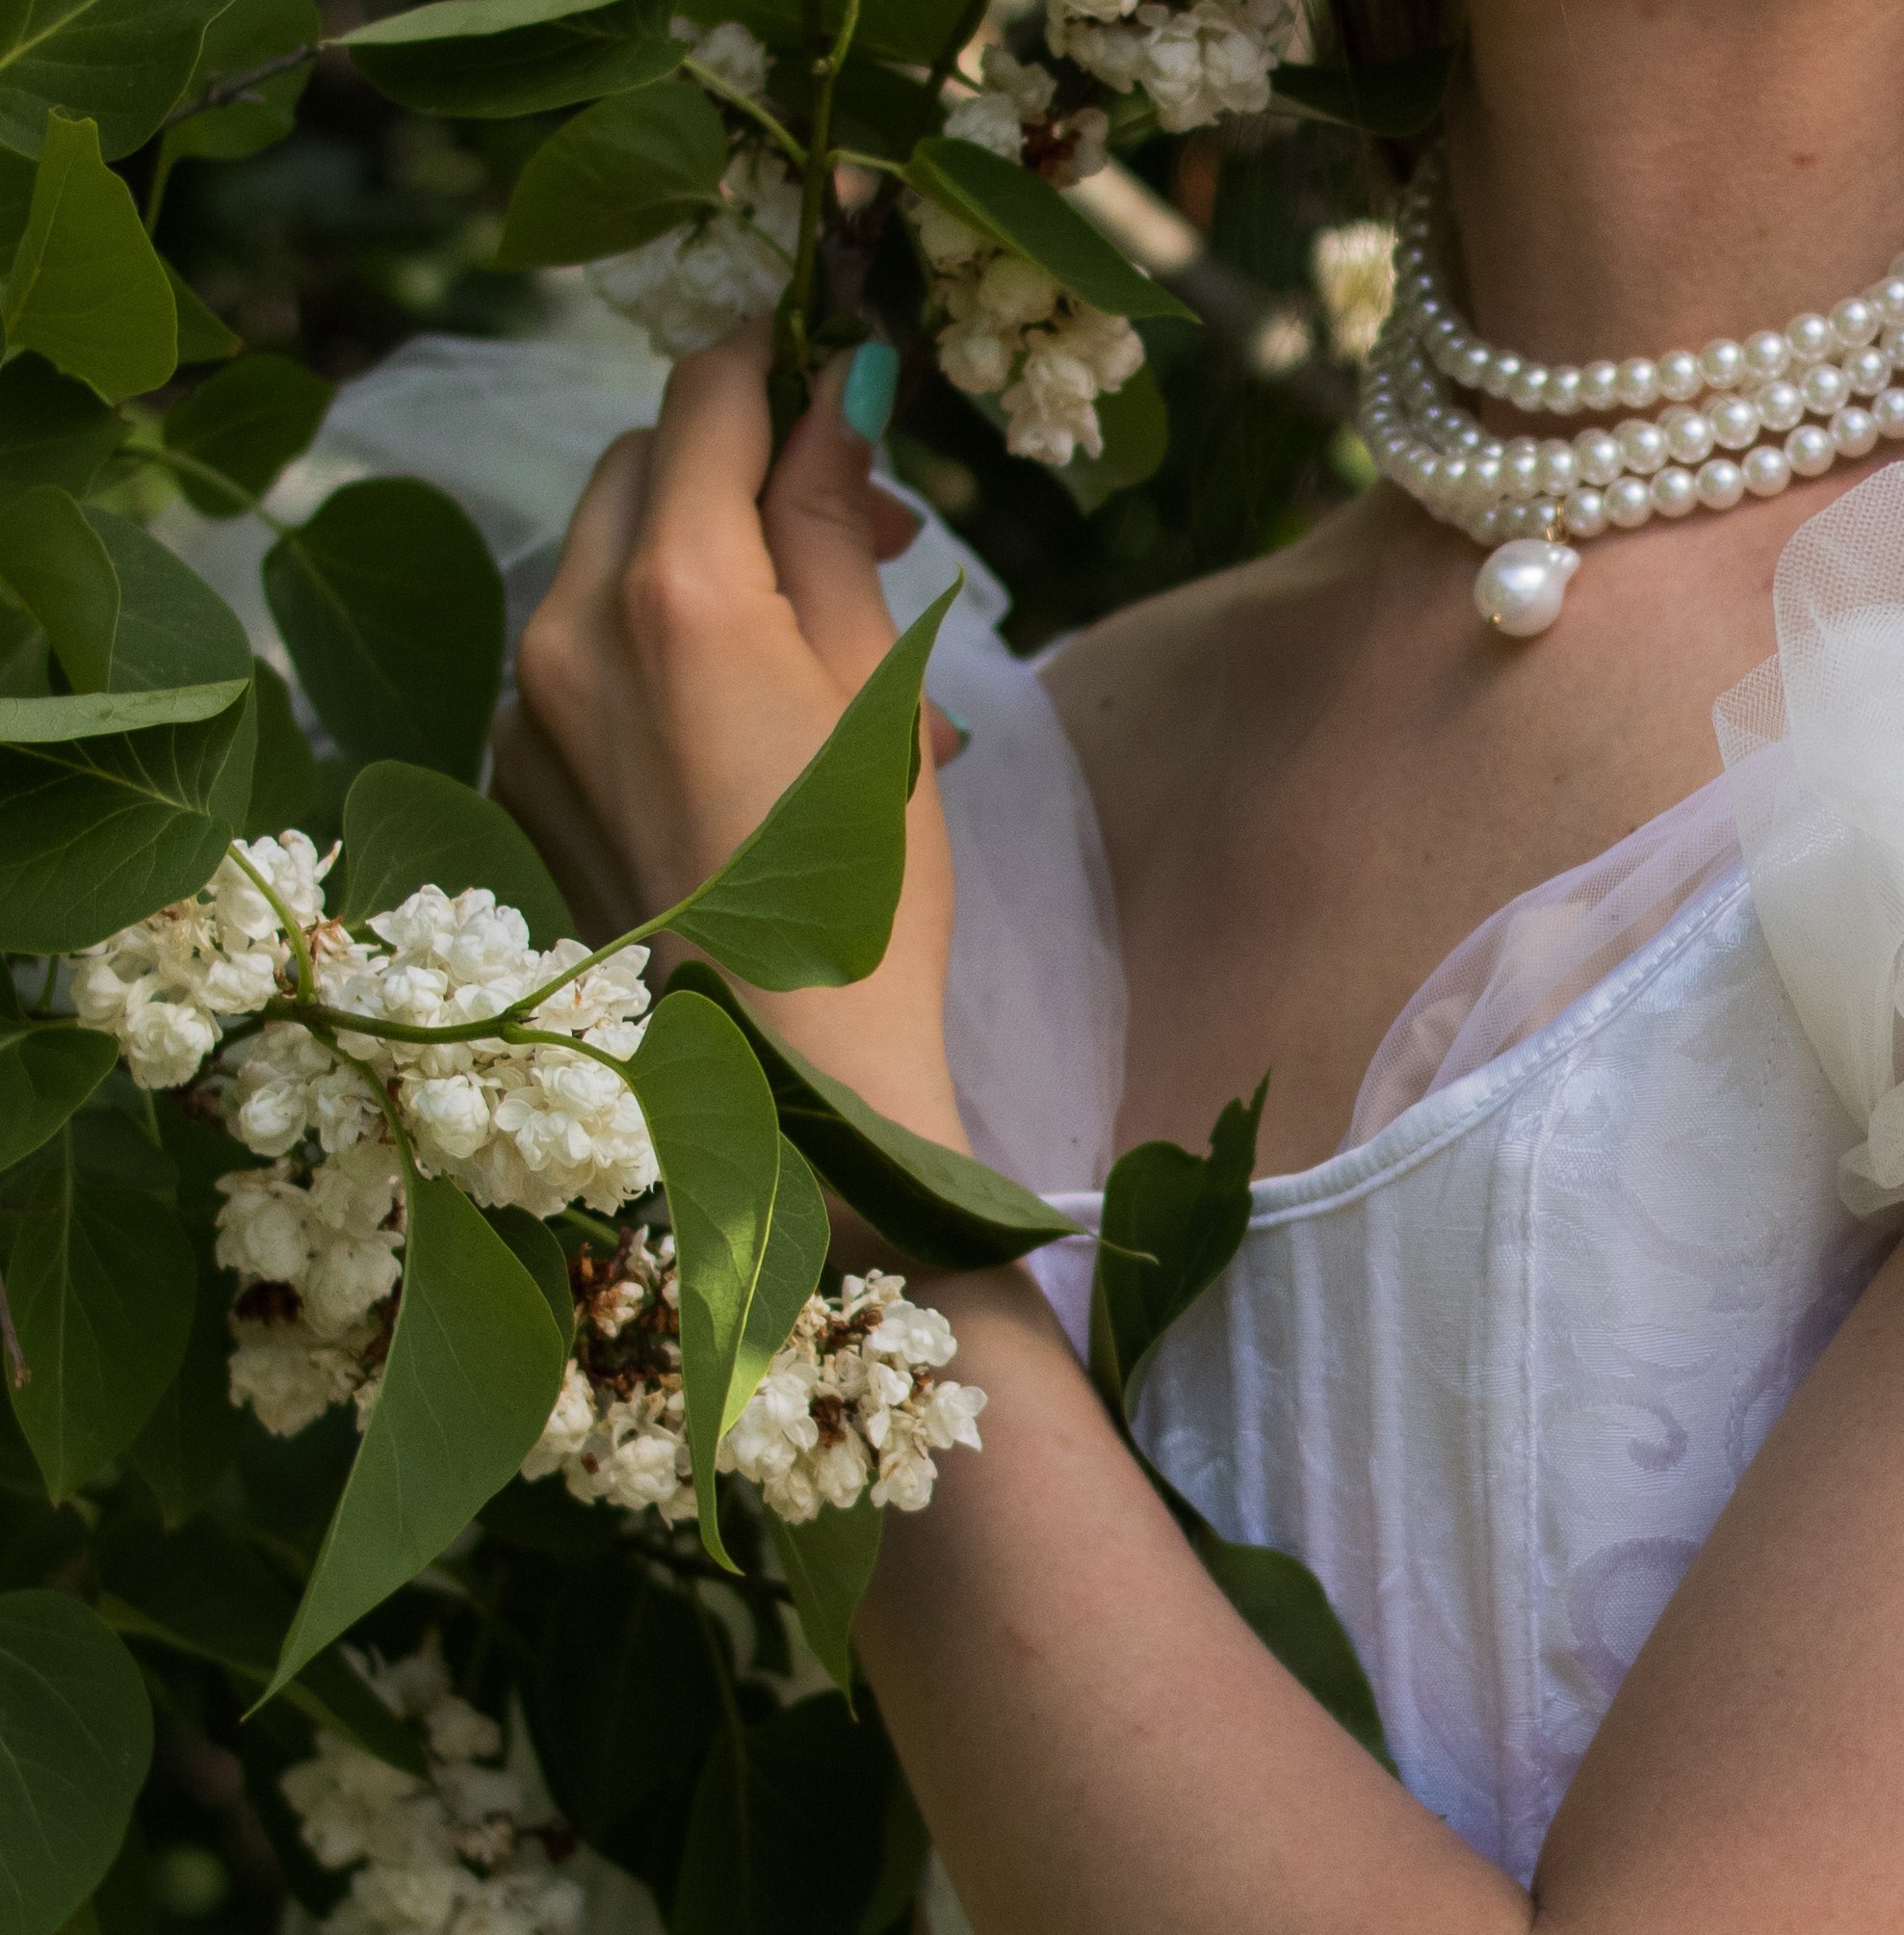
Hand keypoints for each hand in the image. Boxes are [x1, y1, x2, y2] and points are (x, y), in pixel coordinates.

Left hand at [505, 334, 965, 1146]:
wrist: (785, 1085)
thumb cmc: (861, 900)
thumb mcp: (880, 693)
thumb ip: (834, 524)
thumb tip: (831, 393)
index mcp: (676, 588)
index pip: (708, 395)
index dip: (779, 370)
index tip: (837, 388)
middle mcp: (569, 631)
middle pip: (640, 468)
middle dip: (742, 473)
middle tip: (861, 533)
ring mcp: (524, 714)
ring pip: (602, 570)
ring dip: (701, 575)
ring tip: (816, 673)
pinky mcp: (513, 784)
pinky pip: (575, 673)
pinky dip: (651, 670)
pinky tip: (739, 752)